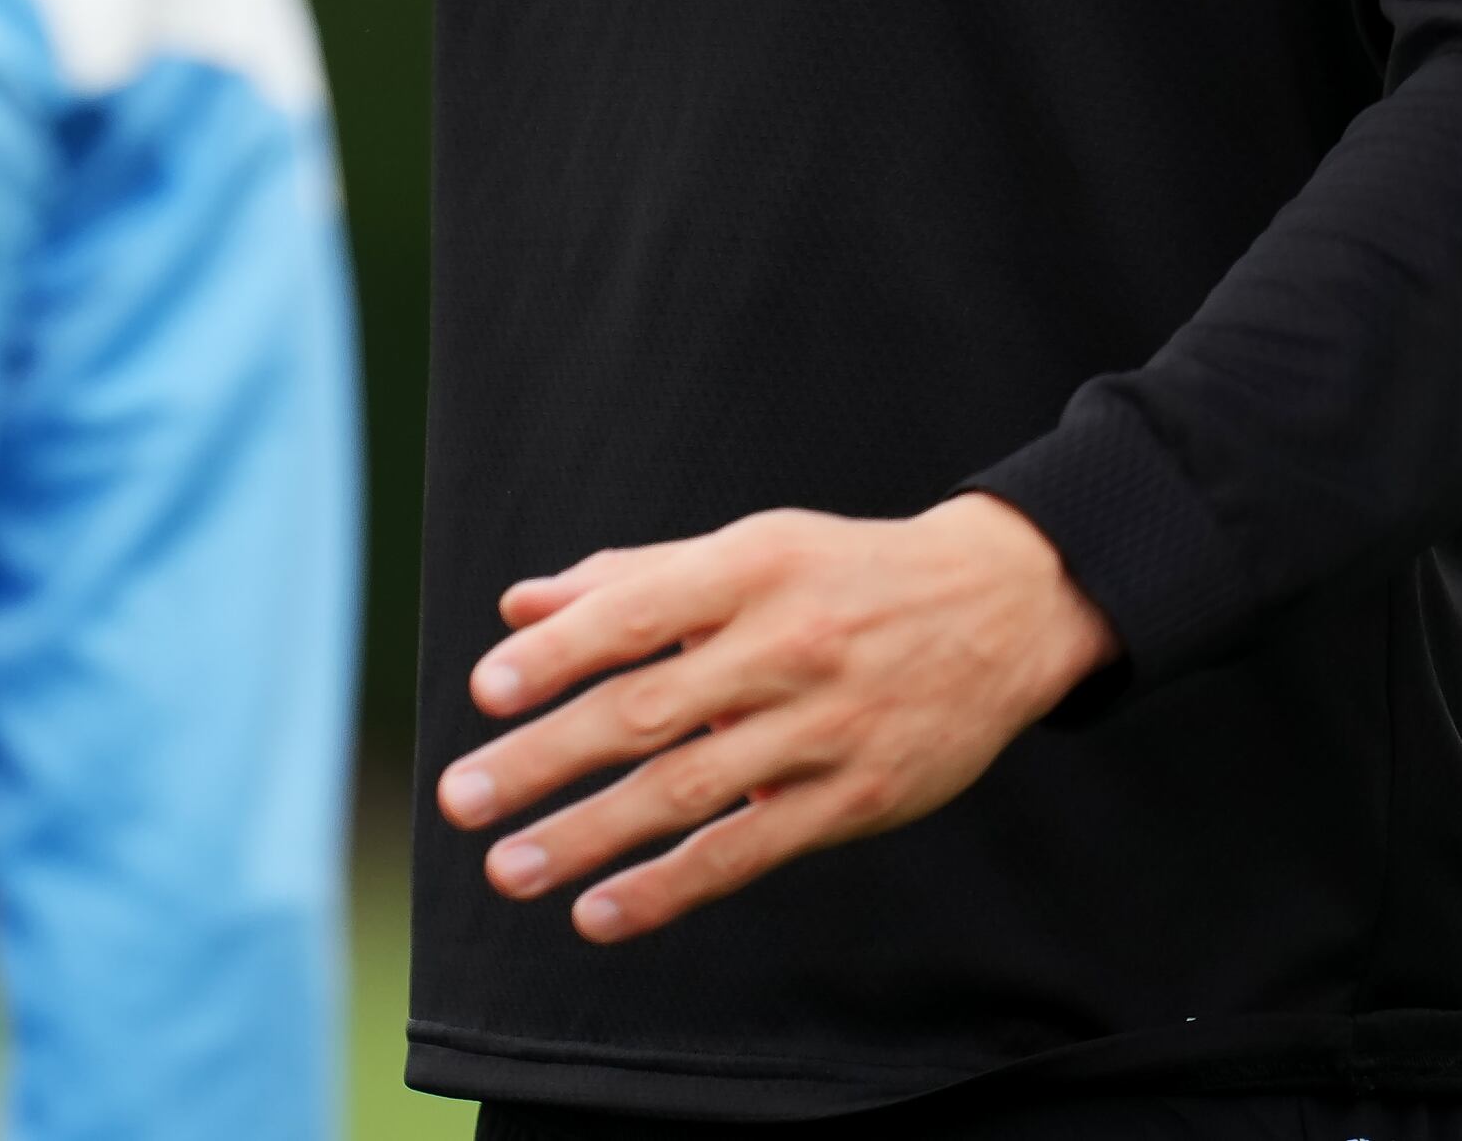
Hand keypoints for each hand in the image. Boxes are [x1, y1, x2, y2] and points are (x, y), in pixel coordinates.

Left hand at [436, 493, 1113, 942]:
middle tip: (462, 798)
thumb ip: (632, 579)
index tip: (485, 689)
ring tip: (509, 868)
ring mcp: (822, 730)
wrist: (999, 610)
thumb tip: (519, 606)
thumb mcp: (748, 549)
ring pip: (687, 791)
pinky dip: (671, 886)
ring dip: (589, 836)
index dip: (559, 653)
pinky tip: (602, 912)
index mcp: (749, 571)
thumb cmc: (844, 575)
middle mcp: (784, 648)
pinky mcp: (855, 800)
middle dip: (544, 758)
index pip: (637, 614)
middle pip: (645, 711)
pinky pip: (748, 851)